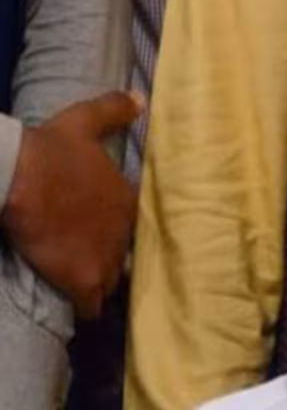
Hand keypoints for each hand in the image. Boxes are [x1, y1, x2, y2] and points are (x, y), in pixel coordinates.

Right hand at [0, 91, 142, 317]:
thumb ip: (114, 111)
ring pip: (113, 281)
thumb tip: (142, 99)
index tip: (119, 235)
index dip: (130, 231)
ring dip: (103, 282)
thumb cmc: (52, 150)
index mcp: (130, 202)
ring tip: (90, 284)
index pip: (143, 225)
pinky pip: (92, 305)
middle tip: (98, 259)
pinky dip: (88, 308)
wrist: (21, 177)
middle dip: (115, 258)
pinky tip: (83, 310)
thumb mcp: (84, 122)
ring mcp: (108, 259)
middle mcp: (126, 234)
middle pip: (127, 255)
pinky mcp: (83, 280)